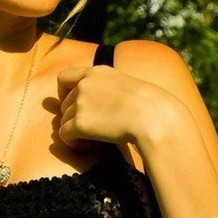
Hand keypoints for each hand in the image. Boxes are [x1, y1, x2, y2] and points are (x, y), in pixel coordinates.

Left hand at [52, 65, 180, 150]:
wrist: (153, 117)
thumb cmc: (149, 106)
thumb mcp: (126, 87)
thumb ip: (108, 91)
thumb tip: (98, 108)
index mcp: (97, 72)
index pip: (64, 77)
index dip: (64, 92)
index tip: (75, 104)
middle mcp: (85, 84)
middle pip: (65, 103)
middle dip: (74, 116)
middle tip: (92, 129)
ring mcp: (81, 103)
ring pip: (64, 120)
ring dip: (75, 131)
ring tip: (92, 139)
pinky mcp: (80, 123)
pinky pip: (64, 135)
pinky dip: (73, 142)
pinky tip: (88, 146)